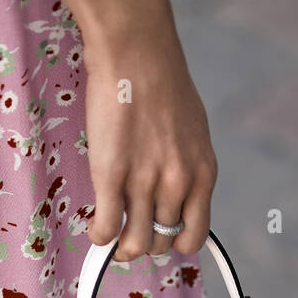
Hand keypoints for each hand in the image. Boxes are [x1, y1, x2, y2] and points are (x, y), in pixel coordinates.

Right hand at [38, 0, 216, 260]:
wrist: (137, 50)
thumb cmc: (163, 84)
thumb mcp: (194, 133)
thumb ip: (188, 169)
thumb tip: (174, 196)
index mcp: (202, 175)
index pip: (192, 237)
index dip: (173, 244)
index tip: (159, 236)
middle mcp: (177, 184)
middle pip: (160, 242)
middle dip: (144, 243)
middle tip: (128, 234)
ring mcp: (144, 181)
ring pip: (134, 243)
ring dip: (120, 246)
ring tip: (110, 234)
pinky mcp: (112, 174)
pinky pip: (107, 227)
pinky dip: (99, 236)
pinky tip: (95, 227)